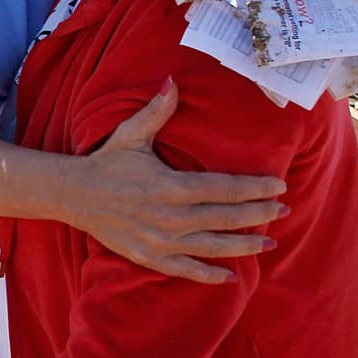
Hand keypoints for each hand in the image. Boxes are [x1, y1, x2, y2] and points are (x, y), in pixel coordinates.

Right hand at [67, 79, 287, 284]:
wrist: (74, 194)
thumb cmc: (107, 162)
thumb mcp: (131, 134)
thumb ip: (156, 111)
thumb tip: (173, 81)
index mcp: (170, 186)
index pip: (224, 189)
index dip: (255, 188)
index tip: (279, 186)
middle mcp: (170, 217)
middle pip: (226, 218)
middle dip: (259, 214)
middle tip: (283, 210)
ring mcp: (160, 241)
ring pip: (213, 247)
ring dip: (245, 245)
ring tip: (269, 243)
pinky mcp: (150, 257)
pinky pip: (186, 270)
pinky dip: (210, 275)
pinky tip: (231, 275)